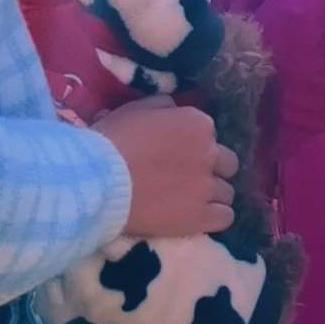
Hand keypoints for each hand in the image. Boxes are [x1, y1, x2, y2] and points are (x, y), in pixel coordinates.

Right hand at [91, 100, 237, 239]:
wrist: (97, 181)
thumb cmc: (112, 141)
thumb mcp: (136, 109)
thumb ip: (165, 106)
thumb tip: (176, 110)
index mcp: (197, 124)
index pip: (210, 136)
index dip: (193, 147)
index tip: (177, 155)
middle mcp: (209, 153)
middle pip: (227, 164)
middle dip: (211, 170)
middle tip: (186, 179)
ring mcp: (207, 187)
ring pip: (227, 192)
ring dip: (212, 196)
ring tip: (188, 202)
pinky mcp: (201, 217)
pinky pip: (225, 217)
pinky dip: (215, 217)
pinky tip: (197, 217)